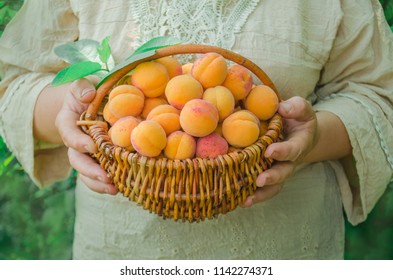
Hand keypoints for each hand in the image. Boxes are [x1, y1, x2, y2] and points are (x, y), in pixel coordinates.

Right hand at [55, 78, 116, 194]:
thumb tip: (89, 95)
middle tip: (105, 177)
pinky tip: (120, 188)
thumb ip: (82, 87)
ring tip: (114, 189)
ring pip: (86, 172)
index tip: (92, 146)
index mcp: (68, 123)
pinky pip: (98, 174)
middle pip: (77, 159)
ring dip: (98, 183)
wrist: (92, 104)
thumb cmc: (87, 93)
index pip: (68, 133)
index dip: (78, 142)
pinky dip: (106, 183)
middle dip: (90, 170)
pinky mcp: (98, 160)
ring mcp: (86, 154)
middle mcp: (75, 142)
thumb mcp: (82, 85)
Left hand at [244, 96, 318, 206]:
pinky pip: (261, 188)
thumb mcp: (301, 108)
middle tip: (260, 180)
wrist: (297, 132)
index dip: (282, 152)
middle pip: (283, 173)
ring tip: (245, 200)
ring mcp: (277, 169)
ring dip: (260, 194)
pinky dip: (251, 195)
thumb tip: (281, 108)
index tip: (269, 151)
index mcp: (298, 144)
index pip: (292, 149)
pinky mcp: (265, 173)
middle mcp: (289, 161)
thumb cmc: (297, 118)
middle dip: (272, 178)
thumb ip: (295, 107)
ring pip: (272, 186)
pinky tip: (237, 200)